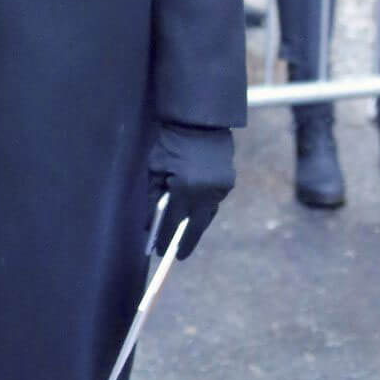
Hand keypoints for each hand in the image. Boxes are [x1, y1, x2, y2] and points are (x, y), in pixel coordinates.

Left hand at [147, 123, 234, 261]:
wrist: (201, 122)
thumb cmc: (171, 143)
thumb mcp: (155, 168)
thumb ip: (153, 197)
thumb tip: (151, 223)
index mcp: (185, 188)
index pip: (172, 221)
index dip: (164, 237)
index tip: (158, 250)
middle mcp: (206, 192)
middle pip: (194, 226)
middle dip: (185, 243)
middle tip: (178, 257)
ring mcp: (220, 189)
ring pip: (207, 216)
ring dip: (196, 228)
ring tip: (186, 240)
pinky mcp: (228, 183)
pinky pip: (214, 203)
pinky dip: (204, 212)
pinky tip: (197, 218)